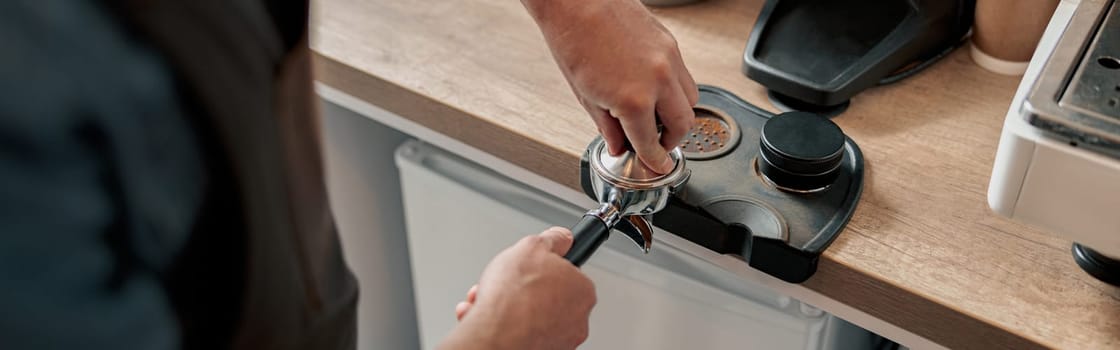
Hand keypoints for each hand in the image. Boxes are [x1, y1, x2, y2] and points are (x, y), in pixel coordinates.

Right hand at [439, 227, 595, 349]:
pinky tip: (487, 316)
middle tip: (504, 283)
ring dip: (506, 304)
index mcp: (582, 291)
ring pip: (529, 314)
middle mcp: (576, 318)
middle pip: (545, 295)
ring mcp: (559, 338)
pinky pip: (519, 331)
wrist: (496, 336)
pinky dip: (502, 323)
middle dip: (519, 287)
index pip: (566, 272)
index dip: (540, 266)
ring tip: (489, 300)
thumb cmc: (515, 298)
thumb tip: (562, 237)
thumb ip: (552, 239)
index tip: (530, 266)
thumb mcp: (532, 246)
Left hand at [523, 0, 698, 173]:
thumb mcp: (584, 95)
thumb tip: (619, 144)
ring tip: (656, 117)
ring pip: (691, 99)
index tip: (658, 166)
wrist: (576, 1)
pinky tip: (654, 91)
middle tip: (656, 144)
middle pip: (683, 124)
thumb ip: (607, 126)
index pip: (651, 143)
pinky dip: (674, 90)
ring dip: (678, 115)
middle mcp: (658, 80)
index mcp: (634, 100)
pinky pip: (684, 75)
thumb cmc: (573, 39)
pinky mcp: (671, 43)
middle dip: (671, 140)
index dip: (655, 160)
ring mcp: (669, 59)